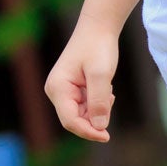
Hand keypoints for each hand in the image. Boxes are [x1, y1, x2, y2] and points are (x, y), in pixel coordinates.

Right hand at [45, 21, 119, 141]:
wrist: (98, 29)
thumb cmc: (98, 47)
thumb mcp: (101, 74)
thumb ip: (99, 101)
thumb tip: (99, 127)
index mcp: (57, 88)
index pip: (70, 121)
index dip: (88, 132)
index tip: (106, 136)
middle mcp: (56, 92)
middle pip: (76, 120)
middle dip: (95, 118)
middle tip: (110, 98)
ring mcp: (63, 91)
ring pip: (83, 114)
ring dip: (98, 108)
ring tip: (107, 88)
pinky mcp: (72, 90)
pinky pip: (86, 106)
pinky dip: (98, 103)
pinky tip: (105, 88)